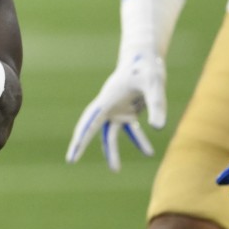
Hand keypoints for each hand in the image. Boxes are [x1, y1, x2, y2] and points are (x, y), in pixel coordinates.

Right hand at [66, 53, 165, 171]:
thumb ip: (157, 105)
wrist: (146, 57)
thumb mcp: (154, 84)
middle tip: (71, 160)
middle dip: (81, 144)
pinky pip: (130, 131)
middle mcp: (108, 106)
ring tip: (115, 170)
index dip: (80, 140)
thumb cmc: (147, 67)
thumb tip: (158, 128)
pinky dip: (138, 141)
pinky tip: (149, 152)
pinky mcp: (128, 111)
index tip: (72, 156)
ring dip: (113, 151)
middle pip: (91, 128)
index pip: (90, 122)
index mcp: (107, 100)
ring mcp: (117, 110)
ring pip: (110, 135)